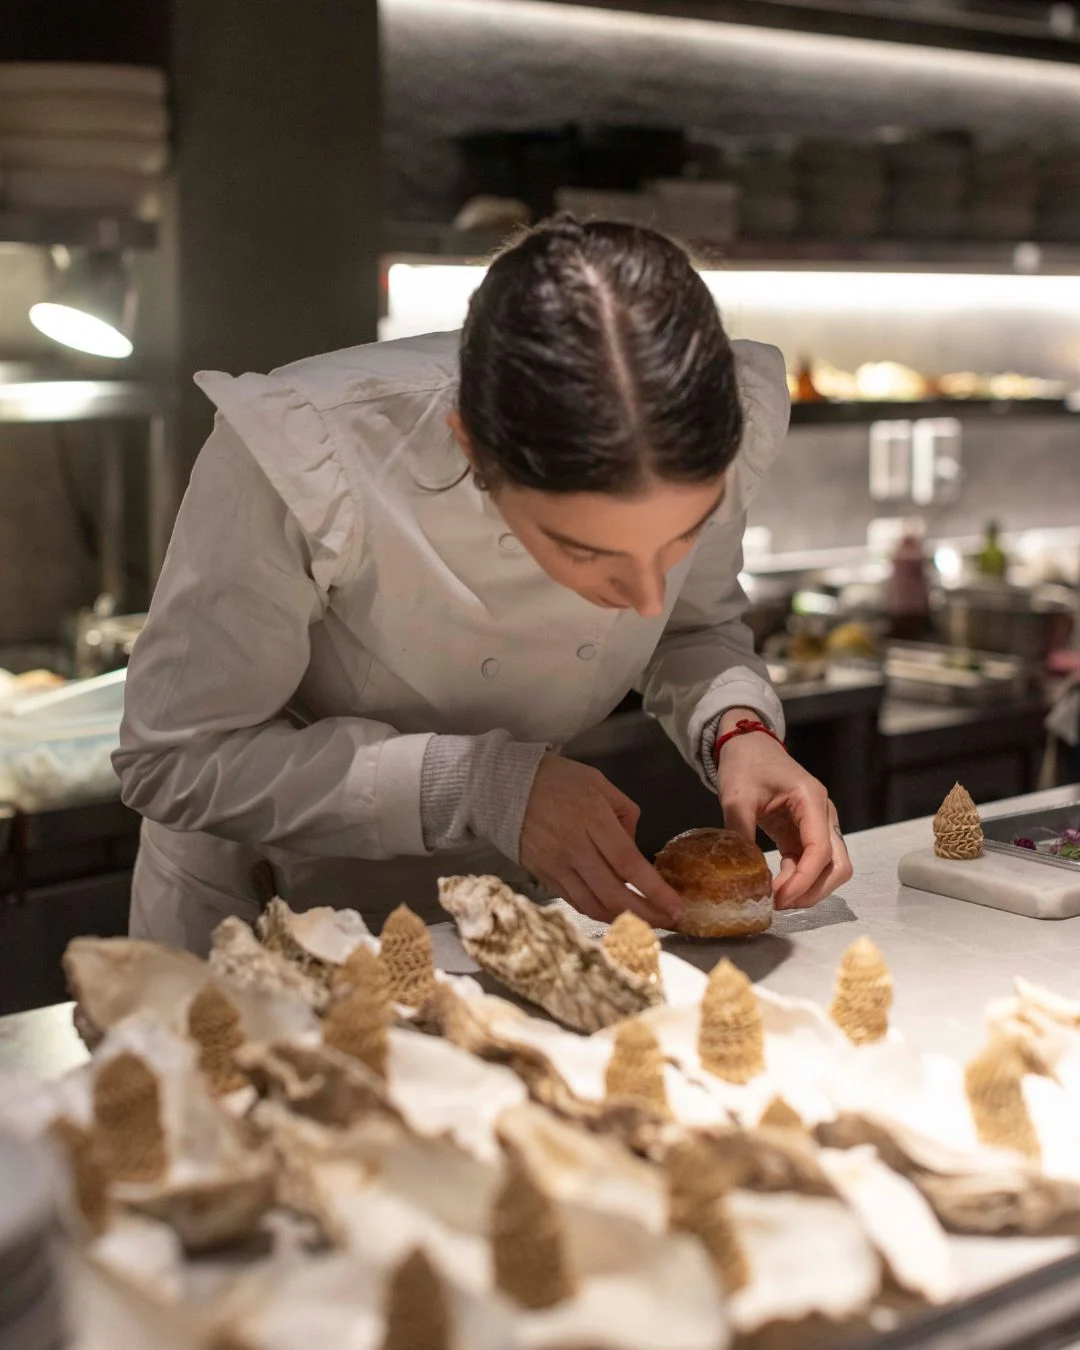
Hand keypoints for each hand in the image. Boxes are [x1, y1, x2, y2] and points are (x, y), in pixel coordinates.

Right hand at [520, 754, 683, 928]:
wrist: (503, 787)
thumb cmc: (556, 780)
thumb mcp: (599, 783)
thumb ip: (625, 812)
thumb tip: (635, 847)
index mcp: (593, 819)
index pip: (629, 863)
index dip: (655, 890)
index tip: (677, 907)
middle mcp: (574, 847)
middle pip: (614, 893)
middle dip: (647, 914)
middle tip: (669, 922)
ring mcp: (556, 865)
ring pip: (594, 904)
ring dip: (624, 920)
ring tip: (647, 924)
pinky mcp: (543, 876)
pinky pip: (575, 901)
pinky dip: (598, 912)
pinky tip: (616, 914)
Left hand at [716, 713, 851, 909]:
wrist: (748, 745)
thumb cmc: (746, 763)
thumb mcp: (736, 796)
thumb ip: (739, 831)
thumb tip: (740, 871)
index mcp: (811, 800)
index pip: (820, 850)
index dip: (803, 880)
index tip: (779, 897)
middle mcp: (823, 814)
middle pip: (838, 865)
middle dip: (813, 890)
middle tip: (780, 903)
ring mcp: (817, 825)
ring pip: (830, 868)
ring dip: (808, 888)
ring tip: (776, 898)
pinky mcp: (805, 833)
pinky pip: (811, 863)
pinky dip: (798, 878)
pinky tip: (776, 886)